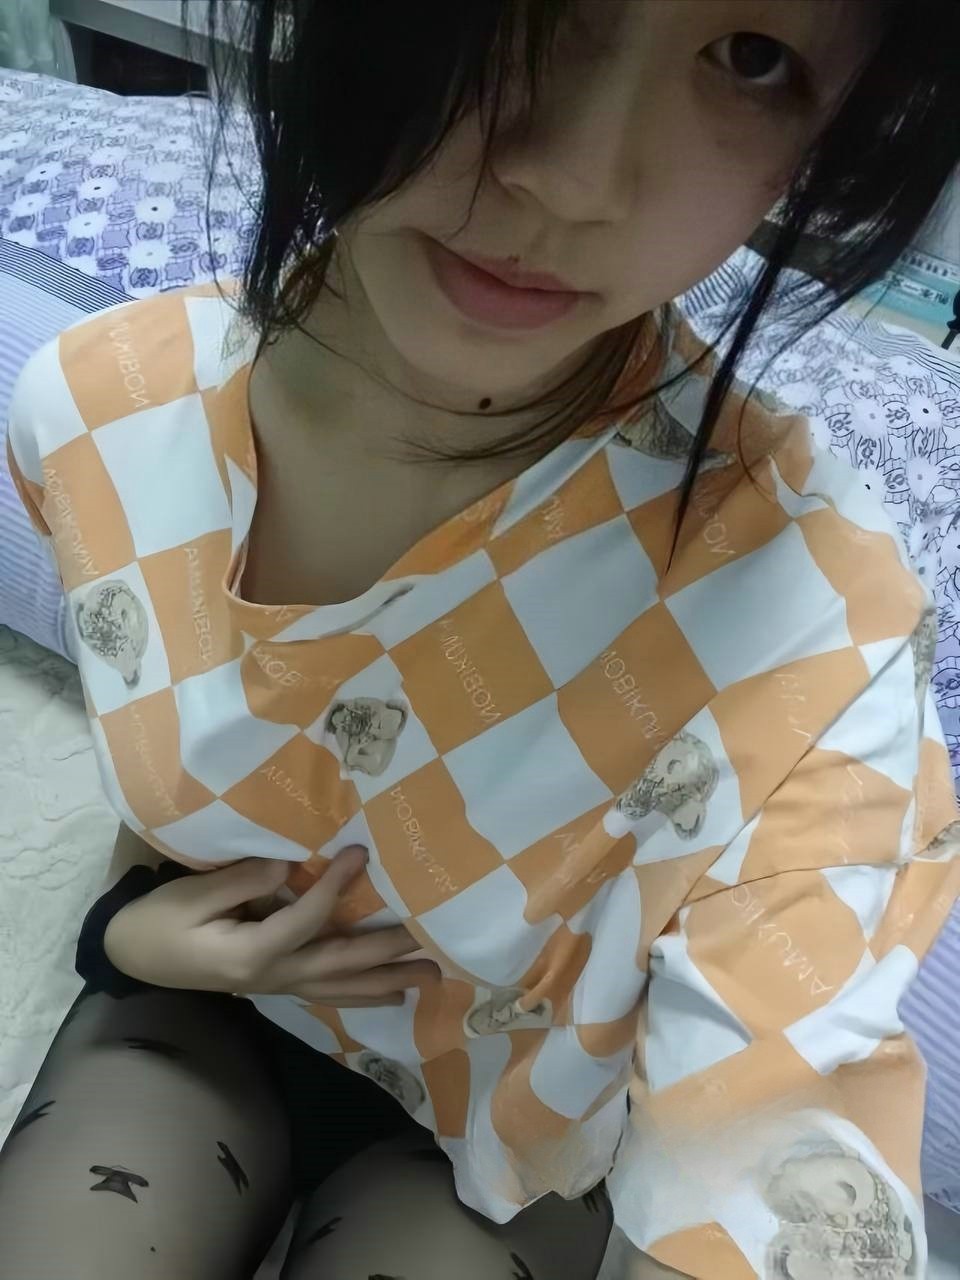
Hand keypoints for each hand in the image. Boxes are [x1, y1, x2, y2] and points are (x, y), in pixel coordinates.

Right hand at [104, 846, 438, 1005]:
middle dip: (388, 953)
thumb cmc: (160, 921)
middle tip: (432, 941)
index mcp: (253, 952)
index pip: (308, 919)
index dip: (336, 886)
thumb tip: (288, 866)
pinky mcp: (279, 983)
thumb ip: (241, 882)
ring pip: (342, 987)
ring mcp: (279, 984)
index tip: (362, 853)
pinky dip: (363, 995)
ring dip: (388, 982)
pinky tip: (392, 996)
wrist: (135, 955)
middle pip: (341, 965)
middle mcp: (275, 975)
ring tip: (432, 977)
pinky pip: (329, 994)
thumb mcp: (192, 895)